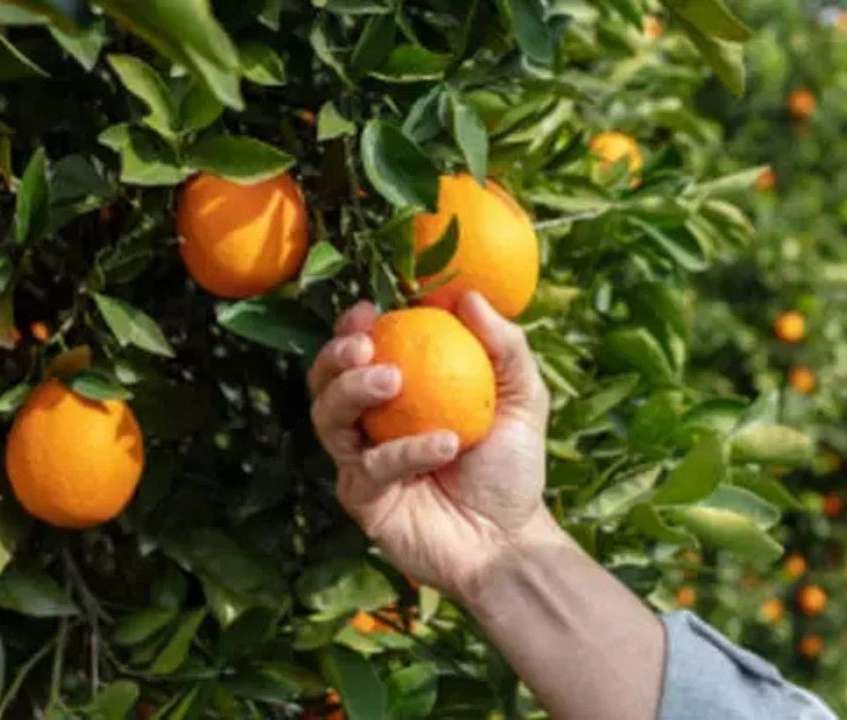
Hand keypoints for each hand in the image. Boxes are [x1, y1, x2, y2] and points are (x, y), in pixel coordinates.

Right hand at [308, 292, 559, 601]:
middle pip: (325, 383)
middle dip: (335, 356)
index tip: (370, 310)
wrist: (509, 541)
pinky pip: (369, 468)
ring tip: (394, 380)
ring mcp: (360, 463)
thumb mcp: (522, 396)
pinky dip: (405, 450)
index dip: (352, 328)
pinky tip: (445, 443)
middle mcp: (368, 426)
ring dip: (354, 391)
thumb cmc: (511, 466)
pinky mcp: (363, 500)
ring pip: (328, 420)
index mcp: (395, 396)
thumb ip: (503, 345)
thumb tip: (469, 296)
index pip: (358, 353)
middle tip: (366, 345)